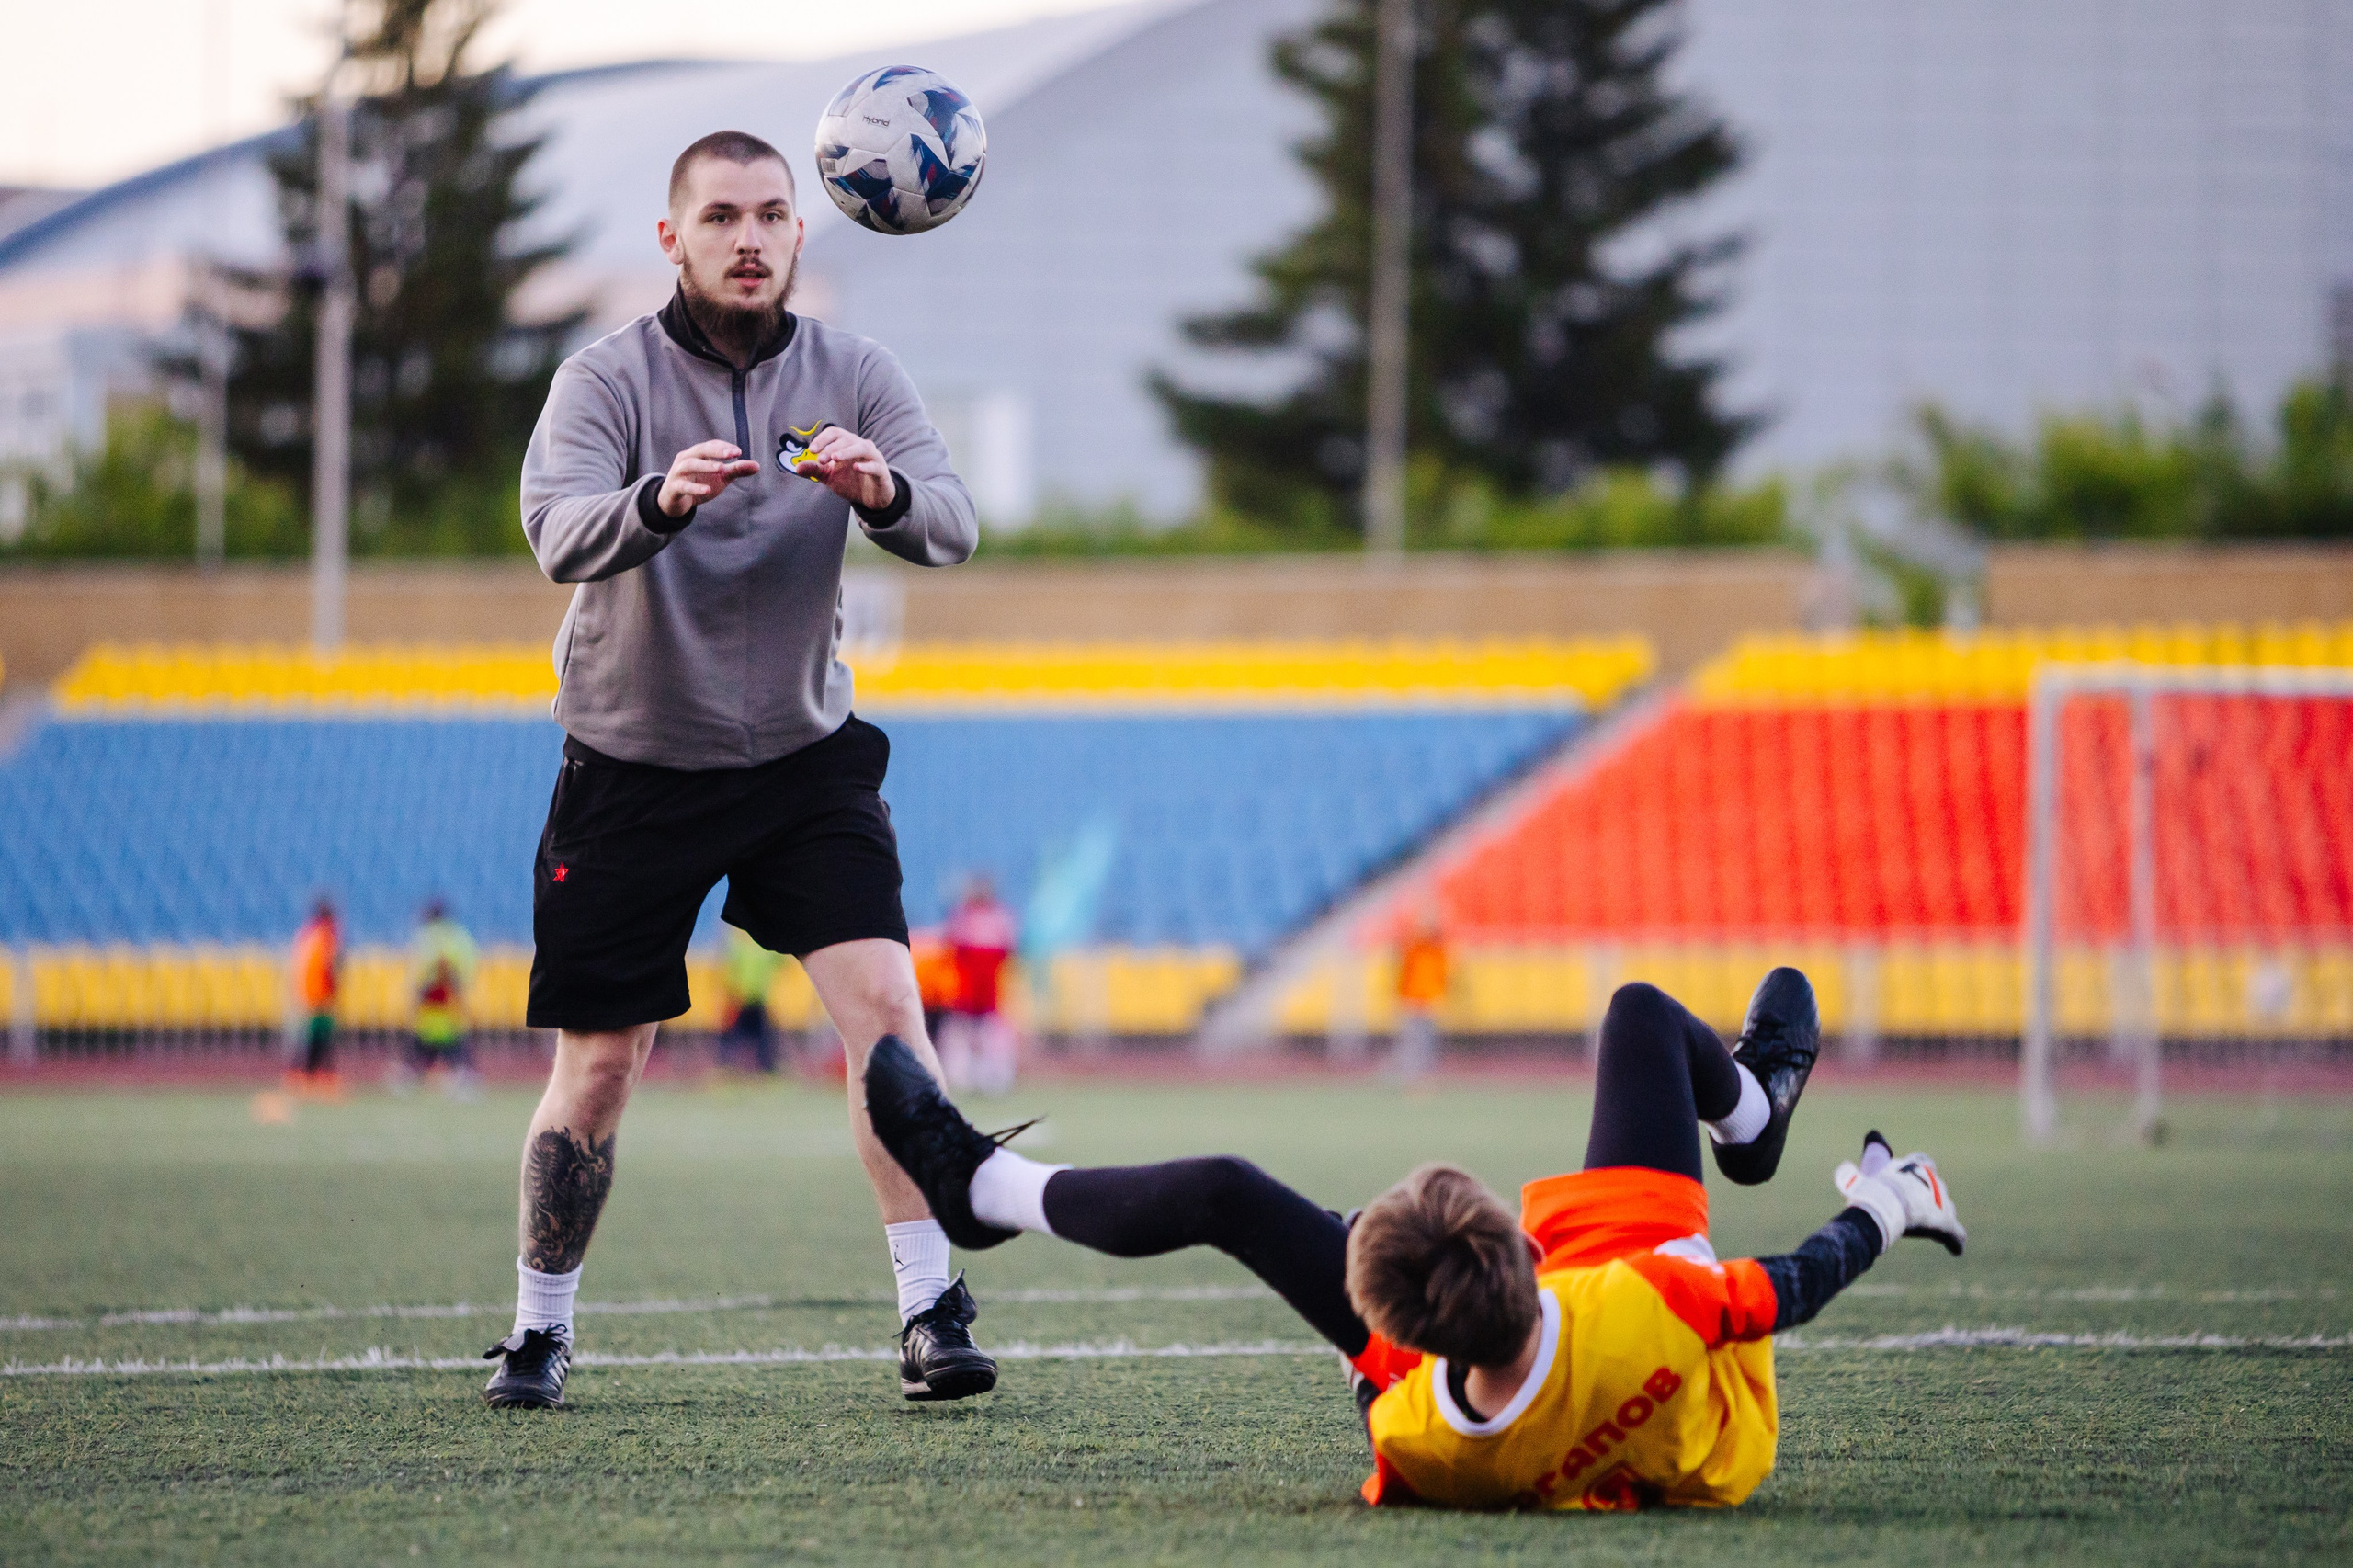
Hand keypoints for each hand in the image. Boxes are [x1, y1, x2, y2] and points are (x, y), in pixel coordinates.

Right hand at [658, 440, 760, 517]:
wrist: (674, 501)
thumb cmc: (698, 483)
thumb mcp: (719, 477)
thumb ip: (736, 470)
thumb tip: (757, 466)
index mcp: (697, 454)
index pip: (711, 445)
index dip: (723, 447)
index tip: (738, 452)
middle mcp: (685, 459)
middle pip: (700, 450)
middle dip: (716, 450)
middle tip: (732, 454)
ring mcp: (677, 472)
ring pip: (689, 465)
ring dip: (705, 466)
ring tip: (720, 468)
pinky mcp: (673, 488)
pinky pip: (683, 486)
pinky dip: (695, 487)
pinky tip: (708, 490)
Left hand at [790, 424, 895, 511]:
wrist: (871, 498)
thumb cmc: (850, 481)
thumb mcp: (829, 476)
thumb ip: (815, 470)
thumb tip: (797, 467)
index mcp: (847, 444)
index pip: (834, 433)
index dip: (822, 439)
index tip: (811, 450)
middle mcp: (861, 446)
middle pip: (847, 439)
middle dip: (831, 448)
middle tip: (820, 460)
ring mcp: (873, 457)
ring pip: (862, 448)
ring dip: (847, 451)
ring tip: (835, 458)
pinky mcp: (882, 471)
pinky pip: (875, 465)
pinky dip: (866, 466)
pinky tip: (856, 468)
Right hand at [1833, 1132, 1965, 1255]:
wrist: (1883, 1205)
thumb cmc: (1874, 1185)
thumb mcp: (1872, 1165)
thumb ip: (1875, 1152)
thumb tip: (1875, 1134)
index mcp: (1916, 1166)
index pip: (1922, 1161)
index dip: (1917, 1169)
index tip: (1909, 1178)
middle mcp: (1934, 1181)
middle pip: (1937, 1186)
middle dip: (1929, 1195)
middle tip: (1914, 1207)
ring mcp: (1942, 1204)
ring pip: (1947, 1209)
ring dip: (1940, 1215)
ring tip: (1930, 1227)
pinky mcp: (1947, 1225)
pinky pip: (1956, 1235)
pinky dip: (1955, 1242)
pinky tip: (1955, 1249)